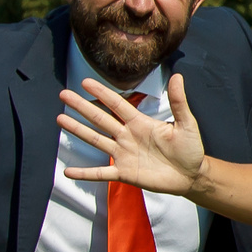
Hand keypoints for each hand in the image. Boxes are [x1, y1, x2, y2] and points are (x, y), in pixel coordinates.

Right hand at [57, 74, 208, 194]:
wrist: (191, 175)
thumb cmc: (190, 148)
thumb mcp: (186, 123)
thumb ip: (178, 102)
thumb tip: (178, 76)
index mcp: (140, 123)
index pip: (117, 105)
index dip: (102, 93)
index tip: (85, 82)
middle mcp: (127, 136)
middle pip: (100, 119)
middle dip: (82, 107)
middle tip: (64, 94)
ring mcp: (123, 154)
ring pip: (96, 140)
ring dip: (78, 131)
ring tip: (60, 119)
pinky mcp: (124, 173)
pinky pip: (101, 173)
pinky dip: (85, 173)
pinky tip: (68, 171)